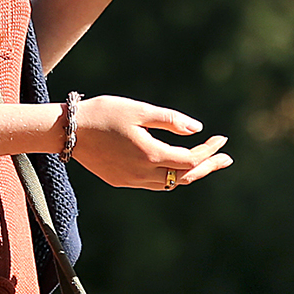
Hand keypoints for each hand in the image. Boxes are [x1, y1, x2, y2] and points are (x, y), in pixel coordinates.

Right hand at [70, 95, 232, 190]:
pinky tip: (174, 165)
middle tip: (226, 158)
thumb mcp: (138, 109)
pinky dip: (170, 176)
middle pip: (185, 176)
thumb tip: (197, 129)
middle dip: (208, 166)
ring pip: (170, 183)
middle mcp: (142, 173)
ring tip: (205, 162)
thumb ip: (170, 120)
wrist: (67, 130)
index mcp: (149, 154)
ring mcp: (131, 180)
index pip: (191, 159)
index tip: (222, 139)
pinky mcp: (120, 181)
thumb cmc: (103, 113)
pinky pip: (153, 183)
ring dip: (189, 173)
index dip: (210, 151)